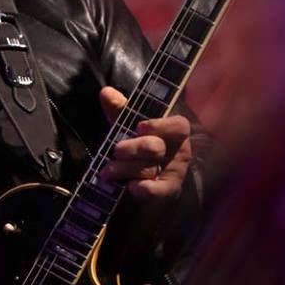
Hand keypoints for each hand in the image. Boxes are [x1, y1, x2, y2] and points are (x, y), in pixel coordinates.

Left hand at [99, 86, 191, 201]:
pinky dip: (145, 190)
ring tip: (107, 171)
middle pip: (156, 148)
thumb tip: (106, 93)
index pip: (178, 126)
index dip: (160, 126)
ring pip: (149, 170)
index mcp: (173, 132)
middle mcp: (177, 152)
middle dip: (133, 149)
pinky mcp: (167, 191)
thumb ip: (120, 109)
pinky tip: (132, 187)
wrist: (144, 176)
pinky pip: (159, 191)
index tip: (139, 127)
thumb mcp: (129, 125)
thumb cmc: (139, 145)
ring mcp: (173, 173)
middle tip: (115, 150)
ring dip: (125, 169)